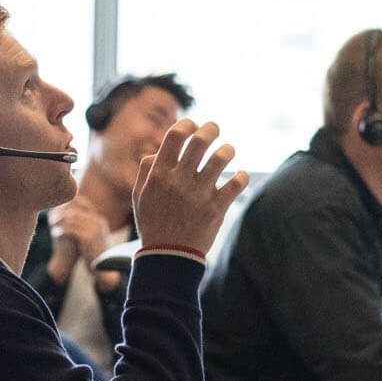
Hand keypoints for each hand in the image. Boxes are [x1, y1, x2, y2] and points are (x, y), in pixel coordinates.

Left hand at [47, 198, 109, 282]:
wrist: (103, 270)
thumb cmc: (94, 254)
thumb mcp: (91, 237)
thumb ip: (84, 226)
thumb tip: (69, 216)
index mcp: (100, 220)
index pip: (83, 206)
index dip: (68, 208)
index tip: (57, 212)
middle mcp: (99, 222)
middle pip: (77, 211)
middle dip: (62, 214)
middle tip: (52, 218)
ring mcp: (95, 230)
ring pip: (73, 219)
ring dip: (61, 222)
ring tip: (52, 225)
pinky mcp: (89, 238)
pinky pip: (71, 229)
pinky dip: (62, 230)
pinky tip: (55, 233)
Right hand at [132, 120, 249, 257]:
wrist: (168, 256)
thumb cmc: (153, 222)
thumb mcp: (139, 195)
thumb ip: (146, 170)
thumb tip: (159, 150)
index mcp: (159, 175)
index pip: (176, 135)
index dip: (188, 124)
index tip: (193, 126)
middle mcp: (179, 181)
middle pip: (200, 140)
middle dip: (211, 128)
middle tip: (215, 129)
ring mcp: (199, 194)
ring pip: (221, 158)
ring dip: (228, 150)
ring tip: (228, 152)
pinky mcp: (216, 208)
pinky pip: (237, 183)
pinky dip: (242, 176)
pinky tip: (240, 176)